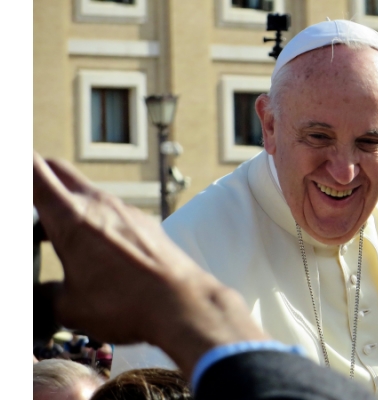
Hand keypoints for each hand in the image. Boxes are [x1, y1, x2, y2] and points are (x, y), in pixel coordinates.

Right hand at [33, 152, 269, 375]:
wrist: (183, 303)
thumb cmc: (126, 304)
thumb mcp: (71, 306)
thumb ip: (47, 296)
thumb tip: (43, 296)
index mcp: (71, 217)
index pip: (33, 170)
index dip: (16, 163)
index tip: (11, 164)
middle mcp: (99, 203)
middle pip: (59, 170)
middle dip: (37, 175)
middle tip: (27, 200)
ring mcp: (125, 209)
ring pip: (86, 193)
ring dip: (68, 204)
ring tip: (56, 236)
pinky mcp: (144, 222)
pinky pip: (112, 211)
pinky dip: (95, 219)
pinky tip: (96, 249)